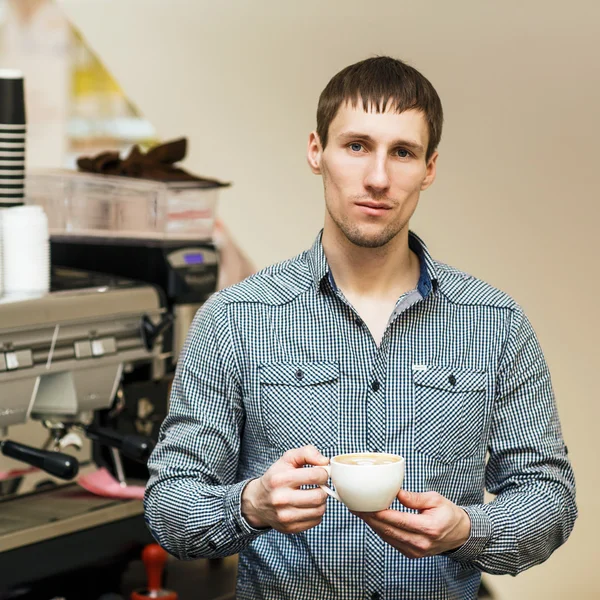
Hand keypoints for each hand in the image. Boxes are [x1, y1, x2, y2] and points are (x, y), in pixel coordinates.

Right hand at [241, 445, 329, 533]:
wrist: (257, 501)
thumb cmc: (276, 477)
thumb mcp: (288, 459)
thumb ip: (307, 452)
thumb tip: (325, 461)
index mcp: (280, 479)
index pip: (315, 476)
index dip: (323, 473)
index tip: (320, 472)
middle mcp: (281, 499)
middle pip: (319, 496)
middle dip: (324, 488)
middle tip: (319, 485)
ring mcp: (285, 516)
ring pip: (319, 510)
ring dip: (321, 501)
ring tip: (314, 494)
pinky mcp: (290, 528)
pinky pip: (316, 521)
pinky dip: (316, 512)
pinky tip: (308, 505)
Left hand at [353, 490, 470, 557]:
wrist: (460, 534)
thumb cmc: (448, 514)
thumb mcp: (435, 499)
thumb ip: (414, 498)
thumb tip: (396, 491)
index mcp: (428, 528)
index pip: (398, 521)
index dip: (380, 514)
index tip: (365, 505)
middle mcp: (421, 543)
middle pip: (389, 530)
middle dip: (370, 518)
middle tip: (355, 507)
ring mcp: (416, 551)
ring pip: (388, 537)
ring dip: (372, 524)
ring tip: (359, 511)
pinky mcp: (412, 554)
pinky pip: (392, 541)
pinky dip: (380, 530)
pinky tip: (372, 520)